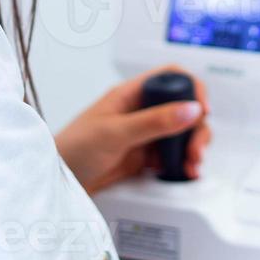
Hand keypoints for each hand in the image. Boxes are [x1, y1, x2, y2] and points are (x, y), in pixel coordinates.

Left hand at [55, 65, 211, 195]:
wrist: (57, 181)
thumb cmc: (74, 148)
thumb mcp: (116, 133)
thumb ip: (154, 122)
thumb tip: (191, 109)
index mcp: (132, 94)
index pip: (170, 78)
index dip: (191, 87)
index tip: (202, 109)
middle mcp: (141, 111)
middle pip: (183, 109)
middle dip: (196, 128)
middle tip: (195, 150)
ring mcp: (144, 134)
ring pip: (181, 133)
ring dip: (193, 147)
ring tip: (191, 165)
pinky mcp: (144, 157)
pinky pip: (172, 155)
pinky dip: (183, 163)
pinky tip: (184, 172)